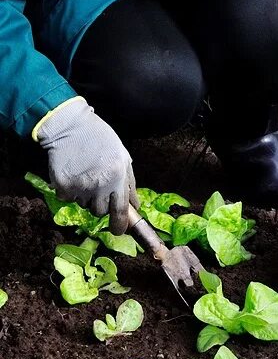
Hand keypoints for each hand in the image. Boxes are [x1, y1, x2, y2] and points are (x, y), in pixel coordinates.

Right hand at [36, 98, 138, 234]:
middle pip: (100, 212)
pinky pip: (68, 198)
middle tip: (99, 188)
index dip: (120, 225)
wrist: (71, 127)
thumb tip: (135, 206)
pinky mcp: (62, 186)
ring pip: (84, 205)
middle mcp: (99, 185)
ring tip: (86, 176)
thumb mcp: (123, 158)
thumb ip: (130, 184)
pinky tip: (74, 174)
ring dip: (86, 197)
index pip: (119, 212)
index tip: (119, 231)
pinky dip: (70, 191)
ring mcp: (79, 187)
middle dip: (101, 205)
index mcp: (117, 178)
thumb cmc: (102, 140)